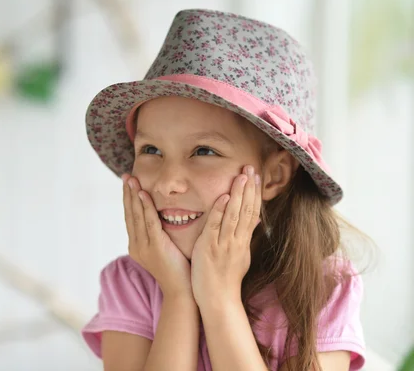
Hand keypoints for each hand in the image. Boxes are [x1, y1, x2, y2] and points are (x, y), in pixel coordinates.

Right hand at [123, 174, 192, 298]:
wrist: (182, 292)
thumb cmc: (178, 271)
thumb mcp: (165, 251)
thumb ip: (161, 236)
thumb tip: (164, 220)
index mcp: (137, 246)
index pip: (131, 218)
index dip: (129, 200)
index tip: (128, 184)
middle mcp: (136, 245)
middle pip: (130, 214)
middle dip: (127, 194)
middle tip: (126, 176)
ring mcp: (144, 247)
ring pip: (136, 215)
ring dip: (133, 196)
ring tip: (131, 180)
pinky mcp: (155, 247)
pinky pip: (149, 222)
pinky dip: (145, 207)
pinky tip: (143, 194)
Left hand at [190, 165, 261, 307]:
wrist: (218, 300)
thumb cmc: (225, 280)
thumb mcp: (240, 257)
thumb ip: (244, 237)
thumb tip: (252, 221)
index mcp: (243, 242)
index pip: (253, 212)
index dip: (255, 193)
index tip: (256, 176)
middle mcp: (237, 241)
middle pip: (247, 210)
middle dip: (249, 187)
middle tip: (251, 167)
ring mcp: (224, 244)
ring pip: (235, 215)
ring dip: (239, 194)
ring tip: (243, 175)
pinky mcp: (210, 248)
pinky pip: (216, 227)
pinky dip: (220, 212)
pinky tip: (225, 197)